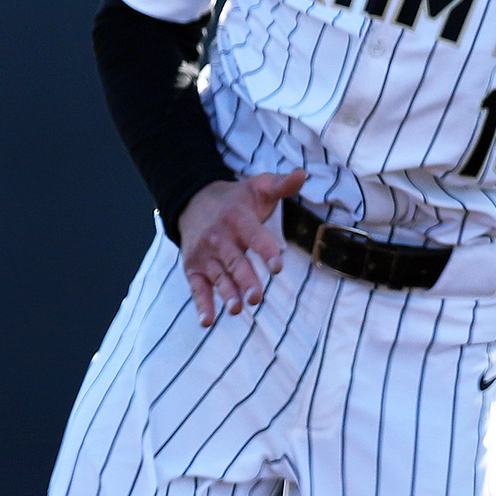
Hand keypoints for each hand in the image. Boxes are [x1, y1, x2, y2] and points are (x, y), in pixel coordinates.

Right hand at [175, 170, 308, 325]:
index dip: (266, 250)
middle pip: (235, 261)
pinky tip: (207, 321)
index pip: (254, 235)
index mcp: (237, 218)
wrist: (193, 201)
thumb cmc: (235, 199)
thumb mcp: (258, 187)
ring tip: (237, 309)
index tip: (277, 266)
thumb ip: (282, 185)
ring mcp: (205, 254)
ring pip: (218, 276)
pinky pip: (197, 287)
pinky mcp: (194, 267)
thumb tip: (303, 174)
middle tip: (257, 297)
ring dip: (226, 294)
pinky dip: (201, 304)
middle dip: (245, 280)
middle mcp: (219, 237)